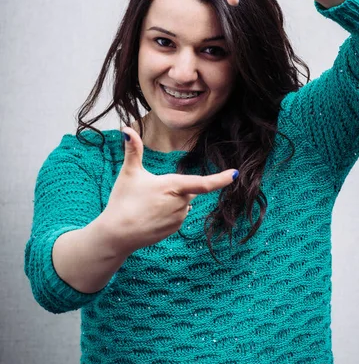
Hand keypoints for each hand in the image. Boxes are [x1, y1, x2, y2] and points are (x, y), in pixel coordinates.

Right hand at [103, 127, 237, 255]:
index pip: (203, 183)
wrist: (117, 234)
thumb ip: (133, 150)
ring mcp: (179, 218)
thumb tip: (126, 129)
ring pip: (182, 202)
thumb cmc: (122, 201)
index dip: (221, 179)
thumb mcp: (128, 173)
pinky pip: (178, 215)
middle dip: (173, 187)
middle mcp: (181, 203)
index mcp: (173, 186)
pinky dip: (168, 212)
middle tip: (149, 193)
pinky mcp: (174, 228)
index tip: (235, 174)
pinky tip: (151, 215)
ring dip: (171, 200)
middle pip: (186, 189)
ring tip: (147, 205)